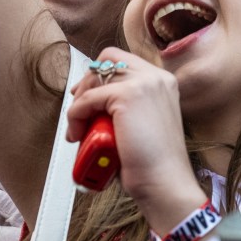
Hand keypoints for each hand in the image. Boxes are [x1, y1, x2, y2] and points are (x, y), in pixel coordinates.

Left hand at [66, 48, 200, 232]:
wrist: (165, 182)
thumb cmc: (154, 163)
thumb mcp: (144, 123)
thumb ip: (127, 106)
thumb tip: (94, 100)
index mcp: (163, 82)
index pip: (123, 61)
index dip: (100, 77)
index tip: (88, 99)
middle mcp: (156, 77)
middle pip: (107, 58)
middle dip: (88, 83)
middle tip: (79, 110)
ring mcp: (143, 83)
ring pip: (94, 78)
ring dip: (80, 103)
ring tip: (80, 129)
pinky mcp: (127, 96)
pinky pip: (86, 100)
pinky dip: (75, 117)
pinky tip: (79, 135)